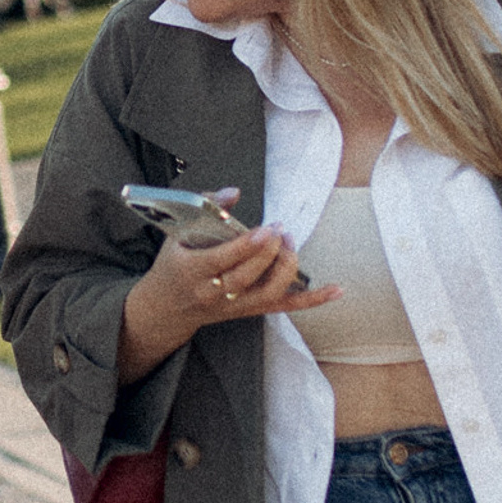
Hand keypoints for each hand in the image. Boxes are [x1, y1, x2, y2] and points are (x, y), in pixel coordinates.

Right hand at [119, 189, 341, 384]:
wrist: (167, 307)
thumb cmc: (174, 266)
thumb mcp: (177, 233)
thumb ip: (205, 207)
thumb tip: (234, 192)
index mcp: (191, 272)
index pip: (222, 261)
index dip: (247, 247)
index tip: (265, 230)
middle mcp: (213, 294)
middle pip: (247, 278)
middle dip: (269, 253)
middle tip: (279, 229)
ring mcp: (234, 306)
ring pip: (267, 293)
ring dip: (286, 267)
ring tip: (289, 242)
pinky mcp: (250, 311)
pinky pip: (284, 306)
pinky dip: (312, 299)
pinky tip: (334, 289)